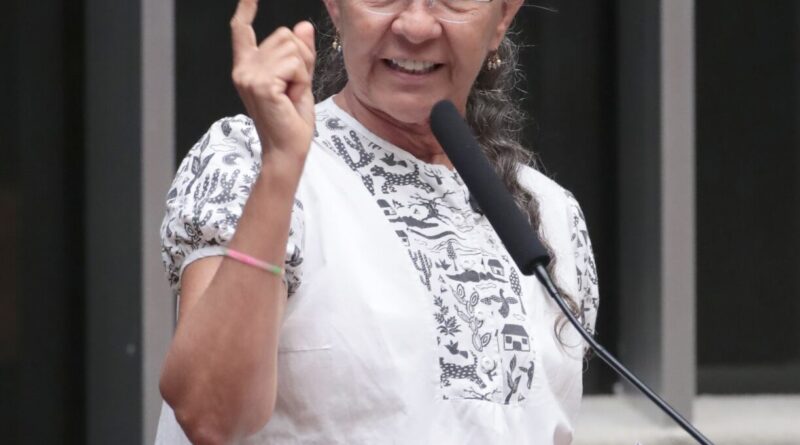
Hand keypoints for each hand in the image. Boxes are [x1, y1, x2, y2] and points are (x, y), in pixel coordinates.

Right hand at [230, 0, 315, 168]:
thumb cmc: (291, 122)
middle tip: (294, 89)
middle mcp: (243, 68)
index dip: (246, 9)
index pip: (241, 30)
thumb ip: (300, 54)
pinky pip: (295, 65)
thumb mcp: (300, 81)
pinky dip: (301, 81)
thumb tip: (303, 25)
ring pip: (292, 49)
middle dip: (301, 59)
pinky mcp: (261, 84)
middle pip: (284, 35)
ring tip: (291, 95)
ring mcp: (248, 75)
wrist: (287, 150)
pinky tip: (290, 98)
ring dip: (302, 73)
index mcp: (247, 67)